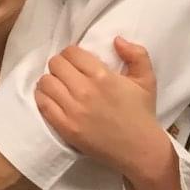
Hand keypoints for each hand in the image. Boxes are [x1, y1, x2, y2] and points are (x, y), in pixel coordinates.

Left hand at [34, 40, 168, 184]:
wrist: (140, 150)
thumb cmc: (141, 113)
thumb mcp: (147, 80)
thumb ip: (136, 54)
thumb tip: (116, 39)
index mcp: (103, 77)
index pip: (71, 53)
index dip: (72, 54)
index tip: (77, 62)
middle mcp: (85, 91)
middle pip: (55, 64)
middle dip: (61, 66)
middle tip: (68, 74)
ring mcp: (73, 110)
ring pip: (45, 82)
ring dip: (51, 81)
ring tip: (60, 86)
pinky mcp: (65, 127)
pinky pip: (42, 103)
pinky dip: (43, 97)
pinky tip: (53, 98)